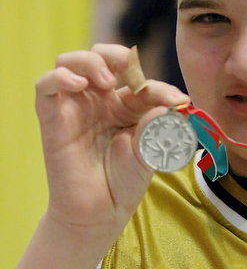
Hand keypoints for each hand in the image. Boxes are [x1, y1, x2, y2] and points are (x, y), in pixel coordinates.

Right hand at [34, 44, 188, 239]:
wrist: (100, 212)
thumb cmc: (124, 183)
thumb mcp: (147, 153)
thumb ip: (156, 127)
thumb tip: (172, 105)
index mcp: (124, 106)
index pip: (138, 81)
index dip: (158, 85)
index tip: (177, 100)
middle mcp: (98, 101)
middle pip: (100, 58)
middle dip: (116, 56)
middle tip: (131, 75)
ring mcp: (74, 107)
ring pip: (71, 62)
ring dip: (89, 62)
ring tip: (107, 82)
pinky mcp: (52, 119)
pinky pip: (45, 86)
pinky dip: (59, 76)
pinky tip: (77, 84)